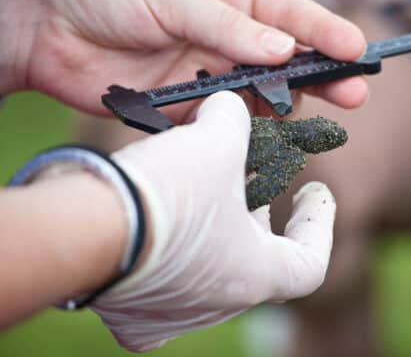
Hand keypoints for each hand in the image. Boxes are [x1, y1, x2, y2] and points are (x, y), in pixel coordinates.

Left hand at [0, 0, 367, 120]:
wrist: (45, 26)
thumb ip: (227, 27)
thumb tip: (282, 50)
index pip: (289, 15)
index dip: (325, 32)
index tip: (357, 50)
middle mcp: (226, 37)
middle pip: (286, 60)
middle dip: (320, 76)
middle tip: (354, 94)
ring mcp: (209, 74)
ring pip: (260, 95)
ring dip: (280, 105)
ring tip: (294, 113)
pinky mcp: (187, 108)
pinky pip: (224, 122)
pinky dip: (240, 130)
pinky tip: (255, 136)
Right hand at [91, 91, 335, 351]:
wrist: (82, 230)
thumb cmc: (168, 195)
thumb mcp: (215, 143)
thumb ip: (234, 118)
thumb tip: (230, 105)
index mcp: (254, 276)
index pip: (310, 263)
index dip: (319, 224)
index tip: (315, 191)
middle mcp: (217, 305)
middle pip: (254, 259)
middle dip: (256, 213)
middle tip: (252, 179)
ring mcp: (171, 315)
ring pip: (207, 269)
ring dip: (213, 228)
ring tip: (203, 185)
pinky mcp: (132, 312)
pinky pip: (161, 282)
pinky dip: (170, 249)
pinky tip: (158, 212)